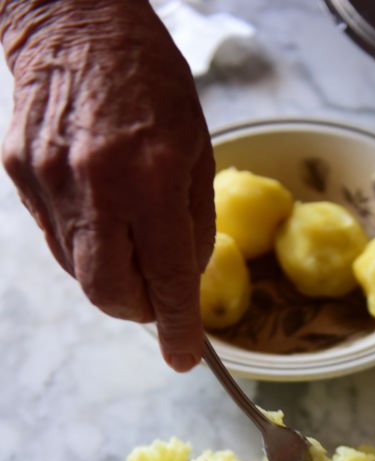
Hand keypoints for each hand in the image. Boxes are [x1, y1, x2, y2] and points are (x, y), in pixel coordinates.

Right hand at [1, 0, 214, 370]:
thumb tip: (186, 281)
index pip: (166, 278)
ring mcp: (50, 182)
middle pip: (109, 293)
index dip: (176, 327)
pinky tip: (99, 214)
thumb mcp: (196, 150)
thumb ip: (194, 224)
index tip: (184, 357)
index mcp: (151, 179)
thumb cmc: (150, 82)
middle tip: (156, 300)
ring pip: (80, 272)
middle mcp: (96, 187)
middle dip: (137, 311)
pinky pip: (55, 238)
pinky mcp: (22, 175)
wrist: (76, 21)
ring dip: (112, 276)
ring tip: (129, 240)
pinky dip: (84, 245)